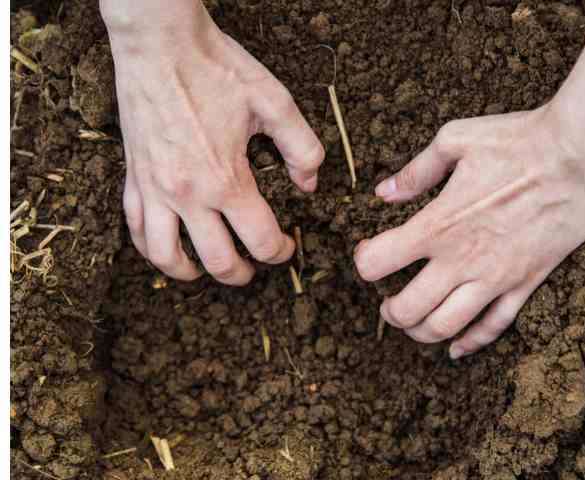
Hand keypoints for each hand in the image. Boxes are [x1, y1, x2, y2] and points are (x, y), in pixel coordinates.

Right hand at [105, 2, 323, 284]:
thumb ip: (302, 148)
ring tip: (207, 271)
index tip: (286, 247)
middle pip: (217, 261)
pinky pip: (135, 228)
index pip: (260, 240)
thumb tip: (309, 184)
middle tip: (254, 269)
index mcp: (226, 180)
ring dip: (191, 273)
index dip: (280, 252)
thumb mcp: (275, 103)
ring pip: (166, 256)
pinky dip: (151, 249)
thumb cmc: (217, 69)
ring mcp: (155, 189)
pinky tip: (167, 249)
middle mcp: (188, 194)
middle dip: (242, 274)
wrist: (160, 43)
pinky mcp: (133, 177)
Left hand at [354, 105, 584, 358]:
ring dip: (421, 332)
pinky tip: (456, 349)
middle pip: (408, 309)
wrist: (580, 155)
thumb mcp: (455, 140)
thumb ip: (416, 171)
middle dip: (390, 312)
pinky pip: (494, 327)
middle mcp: (462, 259)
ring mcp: (495, 276)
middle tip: (387, 305)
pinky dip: (470, 343)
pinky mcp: (526, 282)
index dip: (364, 262)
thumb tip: (384, 192)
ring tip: (414, 324)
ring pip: (446, 327)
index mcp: (438, 224)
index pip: (378, 262)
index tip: (369, 254)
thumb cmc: (518, 140)